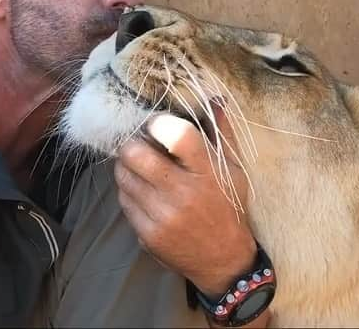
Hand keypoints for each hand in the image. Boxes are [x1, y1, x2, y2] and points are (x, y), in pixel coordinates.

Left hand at [114, 101, 256, 296]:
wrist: (223, 260)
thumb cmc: (228, 206)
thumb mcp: (233, 169)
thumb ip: (222, 133)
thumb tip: (213, 99)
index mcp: (207, 173)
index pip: (177, 136)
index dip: (159, 123)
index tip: (155, 123)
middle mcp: (183, 194)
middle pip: (137, 155)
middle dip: (130, 143)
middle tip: (135, 142)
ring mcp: (163, 217)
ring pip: (124, 177)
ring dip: (125, 166)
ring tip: (136, 164)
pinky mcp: (148, 235)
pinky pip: (124, 201)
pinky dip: (127, 190)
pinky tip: (140, 189)